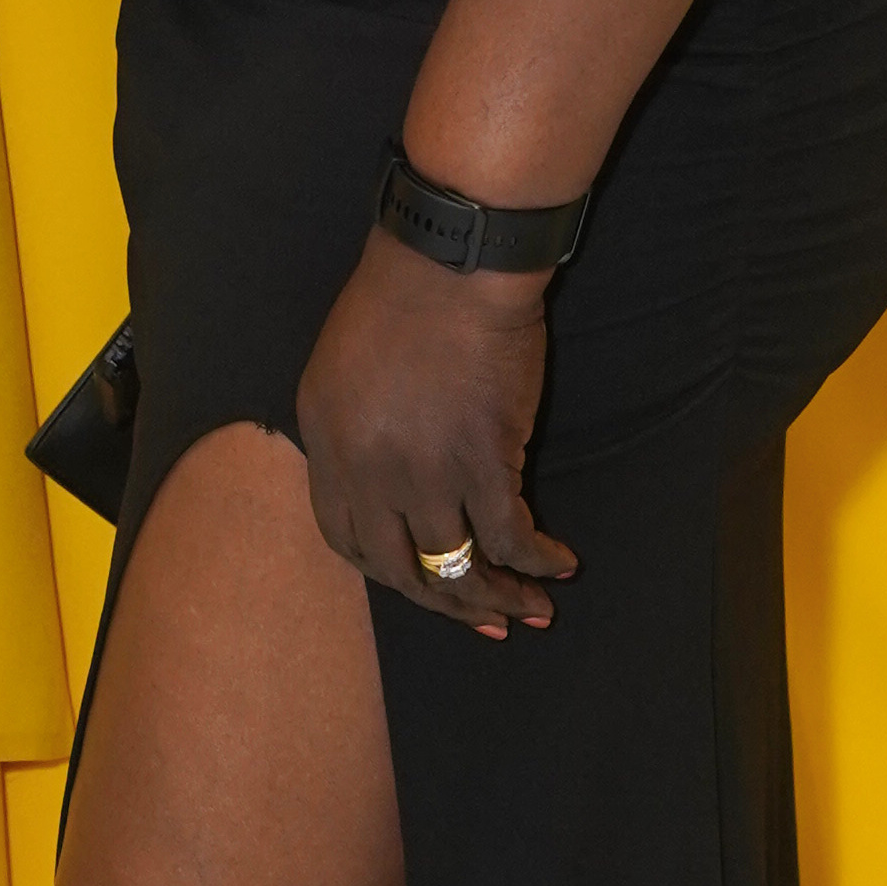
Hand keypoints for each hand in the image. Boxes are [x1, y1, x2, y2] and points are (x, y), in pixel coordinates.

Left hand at [295, 231, 578, 635]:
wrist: (450, 265)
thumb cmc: (399, 296)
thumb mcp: (339, 369)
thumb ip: (350, 432)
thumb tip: (383, 481)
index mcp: (326, 448)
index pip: (344, 541)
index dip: (385, 572)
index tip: (418, 584)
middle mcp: (367, 474)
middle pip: (400, 569)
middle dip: (445, 603)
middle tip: (482, 620)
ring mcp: (424, 474)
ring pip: (457, 564)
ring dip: (498, 597)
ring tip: (531, 610)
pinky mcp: (484, 462)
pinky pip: (509, 536)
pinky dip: (537, 560)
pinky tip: (559, 566)